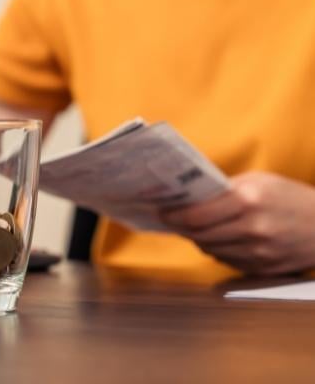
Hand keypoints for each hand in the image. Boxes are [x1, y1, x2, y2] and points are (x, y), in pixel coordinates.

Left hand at [160, 171, 314, 275]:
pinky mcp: (262, 269)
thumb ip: (223, 189)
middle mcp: (251, 229)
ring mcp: (258, 252)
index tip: (160, 210)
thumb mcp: (257, 181)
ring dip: (197, 238)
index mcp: (247, 201)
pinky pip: (226, 261)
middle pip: (198, 235)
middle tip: (168, 219)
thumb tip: (187, 197)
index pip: (196, 215)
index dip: (173, 214)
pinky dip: (217, 250)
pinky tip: (217, 238)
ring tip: (191, 227)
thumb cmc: (289, 197)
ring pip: (210, 249)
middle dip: (180, 227)